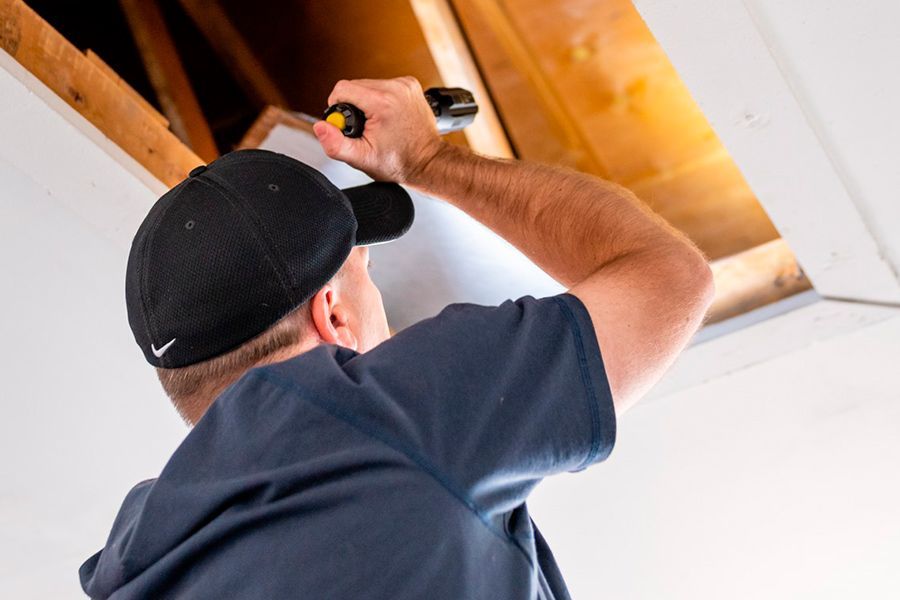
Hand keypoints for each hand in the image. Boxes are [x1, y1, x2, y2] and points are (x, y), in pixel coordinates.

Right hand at [313, 77, 444, 182]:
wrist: (427, 161)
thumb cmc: (400, 162)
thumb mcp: (362, 158)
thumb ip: (336, 144)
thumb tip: (321, 127)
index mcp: (383, 102)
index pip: (342, 88)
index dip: (338, 106)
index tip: (347, 122)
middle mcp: (396, 88)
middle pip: (355, 85)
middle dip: (354, 105)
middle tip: (365, 127)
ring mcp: (405, 85)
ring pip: (369, 84)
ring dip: (367, 101)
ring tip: (377, 123)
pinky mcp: (411, 85)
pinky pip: (384, 85)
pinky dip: (380, 99)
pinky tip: (387, 116)